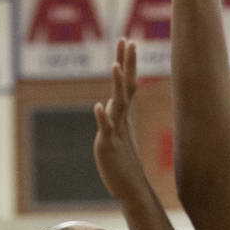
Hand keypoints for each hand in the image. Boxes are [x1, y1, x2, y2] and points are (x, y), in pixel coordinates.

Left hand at [93, 39, 145, 200]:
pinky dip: (103, 118)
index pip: (129, 84)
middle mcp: (122, 119)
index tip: (128, 42)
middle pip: (126, 86)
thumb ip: (114, 118)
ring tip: (115, 66)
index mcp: (124, 115)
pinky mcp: (109, 146)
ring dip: (117, 85)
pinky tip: (98, 106)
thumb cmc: (124, 164)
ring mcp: (117, 131)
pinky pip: (107, 129)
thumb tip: (109, 103)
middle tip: (127, 40)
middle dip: (126, 63)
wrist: (131, 189)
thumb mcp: (118, 135)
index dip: (128, 63)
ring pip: (118, 104)